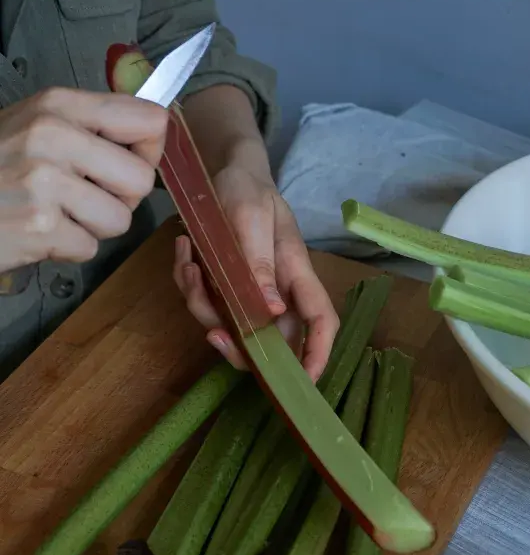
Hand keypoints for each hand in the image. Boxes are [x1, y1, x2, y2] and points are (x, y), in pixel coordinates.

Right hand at [0, 88, 167, 272]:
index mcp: (59, 105)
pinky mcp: (40, 226)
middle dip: (120, 199)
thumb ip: (93, 125)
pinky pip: (90, 248)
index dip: (147, 151)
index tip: (127, 160)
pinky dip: (68, 248)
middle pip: (141, 180)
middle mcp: (52, 136)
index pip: (149, 120)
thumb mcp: (37, 124)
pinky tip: (41, 231)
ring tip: (57, 213)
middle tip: (84, 196)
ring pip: (120, 220)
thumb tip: (156, 130)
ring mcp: (45, 182)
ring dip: (93, 227)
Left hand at [173, 158, 338, 382]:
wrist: (223, 171)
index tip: (304, 383)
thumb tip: (274, 312)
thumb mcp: (250, 217)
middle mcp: (276, 291)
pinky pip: (204, 304)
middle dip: (238, 349)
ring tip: (189, 261)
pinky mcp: (223, 288)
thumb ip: (260, 263)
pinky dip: (187, 284)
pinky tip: (184, 250)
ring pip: (229, 327)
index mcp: (295, 274)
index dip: (317, 356)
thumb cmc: (246, 188)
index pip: (320, 322)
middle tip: (212, 334)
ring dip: (200, 303)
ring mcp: (248, 293)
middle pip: (270, 342)